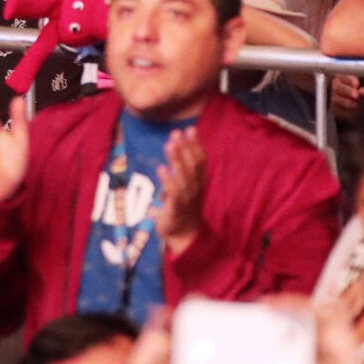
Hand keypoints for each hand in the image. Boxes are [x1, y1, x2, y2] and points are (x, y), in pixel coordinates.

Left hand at [156, 129, 206, 255]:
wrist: (184, 234)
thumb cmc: (184, 205)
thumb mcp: (187, 184)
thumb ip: (183, 165)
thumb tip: (177, 142)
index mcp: (200, 181)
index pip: (202, 159)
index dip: (196, 144)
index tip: (189, 129)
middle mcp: (196, 188)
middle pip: (193, 165)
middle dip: (185, 148)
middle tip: (175, 133)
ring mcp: (187, 199)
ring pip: (183, 176)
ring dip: (176, 159)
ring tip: (169, 144)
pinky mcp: (176, 209)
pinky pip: (173, 193)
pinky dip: (168, 180)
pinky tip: (161, 168)